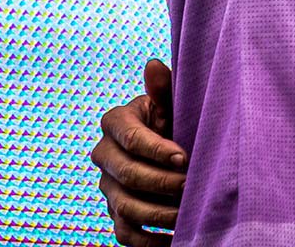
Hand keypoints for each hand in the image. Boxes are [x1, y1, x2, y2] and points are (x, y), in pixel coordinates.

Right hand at [90, 58, 186, 246]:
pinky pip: (124, 234)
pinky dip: (148, 241)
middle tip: (190, 185)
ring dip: (158, 212)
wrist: (174, 144)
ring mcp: (107, 186)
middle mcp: (104, 154)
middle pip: (126, 175)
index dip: (157, 149)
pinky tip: (173, 239)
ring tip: (186, 211)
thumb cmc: (175, 118)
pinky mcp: (115, 212)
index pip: (131, 139)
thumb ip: (164, 89)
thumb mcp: (172, 103)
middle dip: (161, 182)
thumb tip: (154, 65)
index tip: (184, 157)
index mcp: (115, 122)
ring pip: (125, 206)